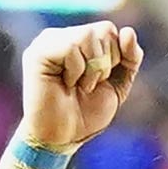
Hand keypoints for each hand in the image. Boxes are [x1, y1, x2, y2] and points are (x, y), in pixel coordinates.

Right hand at [18, 21, 145, 152]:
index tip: (100, 81)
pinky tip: (66, 84)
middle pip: (104, 30)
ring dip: (92, 69)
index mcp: (78, 40)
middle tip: (87, 86)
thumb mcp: (118, 83)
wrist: (63, 139)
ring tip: (77, 85)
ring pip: (88, 35)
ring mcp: (47, 42)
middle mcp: (62, 36)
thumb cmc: (86, 113)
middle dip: (106, 64)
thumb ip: (129, 57)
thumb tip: (128, 31)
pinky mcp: (37, 53)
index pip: (108, 29)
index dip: (115, 56)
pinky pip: (71, 47)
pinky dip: (76, 70)